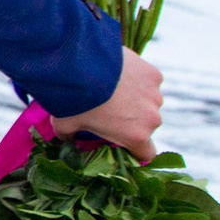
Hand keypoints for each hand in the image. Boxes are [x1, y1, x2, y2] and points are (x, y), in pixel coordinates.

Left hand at [48, 48, 163, 161]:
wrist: (80, 65)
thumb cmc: (73, 101)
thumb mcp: (65, 125)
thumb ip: (70, 135)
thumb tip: (67, 137)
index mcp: (136, 136)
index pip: (146, 154)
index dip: (135, 149)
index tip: (121, 140)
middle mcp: (151, 119)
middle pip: (146, 124)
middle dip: (131, 118)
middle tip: (108, 107)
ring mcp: (155, 95)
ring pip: (148, 101)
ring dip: (135, 97)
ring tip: (111, 86)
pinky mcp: (154, 75)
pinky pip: (148, 80)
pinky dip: (136, 77)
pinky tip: (117, 71)